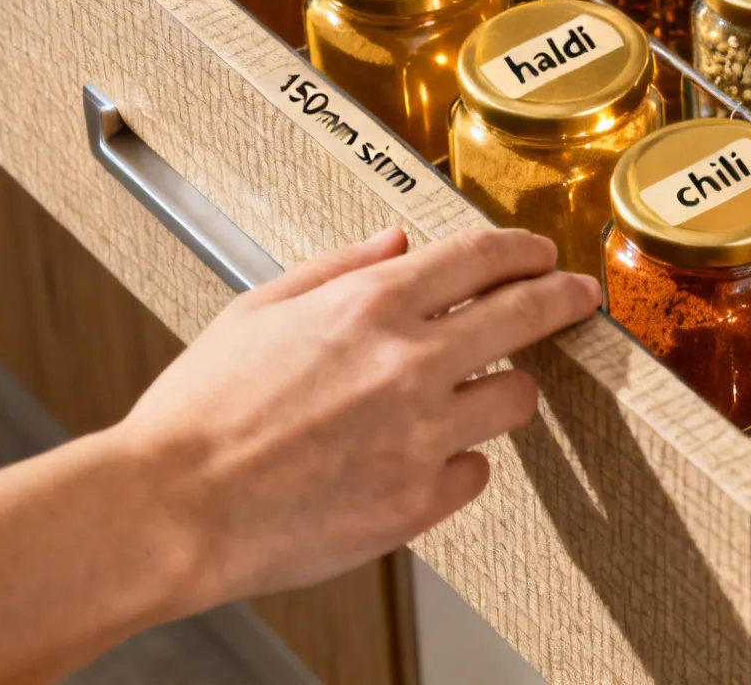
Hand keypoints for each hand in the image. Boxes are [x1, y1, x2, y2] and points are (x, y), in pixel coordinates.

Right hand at [109, 226, 600, 615]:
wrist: (170, 509)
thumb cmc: (200, 414)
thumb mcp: (259, 310)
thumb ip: (338, 269)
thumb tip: (396, 242)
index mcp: (369, 306)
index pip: (482, 258)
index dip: (526, 250)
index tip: (543, 255)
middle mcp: (409, 364)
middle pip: (528, 315)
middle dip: (565, 299)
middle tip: (579, 298)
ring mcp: (422, 436)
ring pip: (517, 399)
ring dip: (505, 391)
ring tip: (481, 395)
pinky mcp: (418, 503)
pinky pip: (474, 472)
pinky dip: (456, 464)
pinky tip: (420, 460)